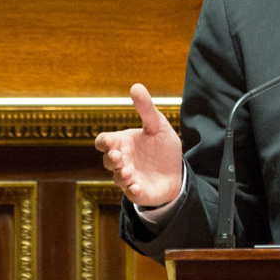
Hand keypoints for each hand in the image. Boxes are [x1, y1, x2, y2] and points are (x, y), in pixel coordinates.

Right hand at [94, 85, 183, 208]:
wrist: (176, 171)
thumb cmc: (162, 148)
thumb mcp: (157, 125)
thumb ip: (146, 109)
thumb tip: (136, 86)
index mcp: (122, 143)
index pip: (103, 142)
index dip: (103, 142)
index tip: (108, 141)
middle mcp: (122, 161)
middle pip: (108, 160)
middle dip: (111, 159)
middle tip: (119, 157)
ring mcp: (128, 177)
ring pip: (117, 177)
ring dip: (121, 175)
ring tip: (129, 172)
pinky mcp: (138, 191)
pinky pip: (131, 193)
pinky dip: (132, 190)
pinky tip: (137, 186)